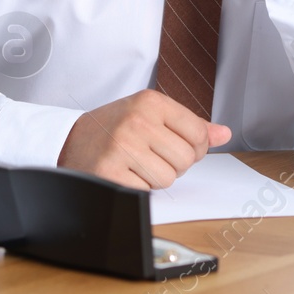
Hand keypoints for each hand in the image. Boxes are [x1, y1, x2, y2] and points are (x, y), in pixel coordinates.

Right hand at [57, 90, 231, 189]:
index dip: (193, 148)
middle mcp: (137, 120)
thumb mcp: (151, 115)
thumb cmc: (114, 128)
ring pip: (168, 178)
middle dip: (172, 164)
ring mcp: (123, 146)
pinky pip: (146, 191)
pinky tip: (124, 173)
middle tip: (149, 156)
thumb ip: (190, 125)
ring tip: (135, 164)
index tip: (175, 146)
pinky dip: (138, 188)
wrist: (69, 140)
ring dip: (155, 178)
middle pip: (186, 159)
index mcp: (151, 102)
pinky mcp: (110, 172)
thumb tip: (224, 134)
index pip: (199, 134)